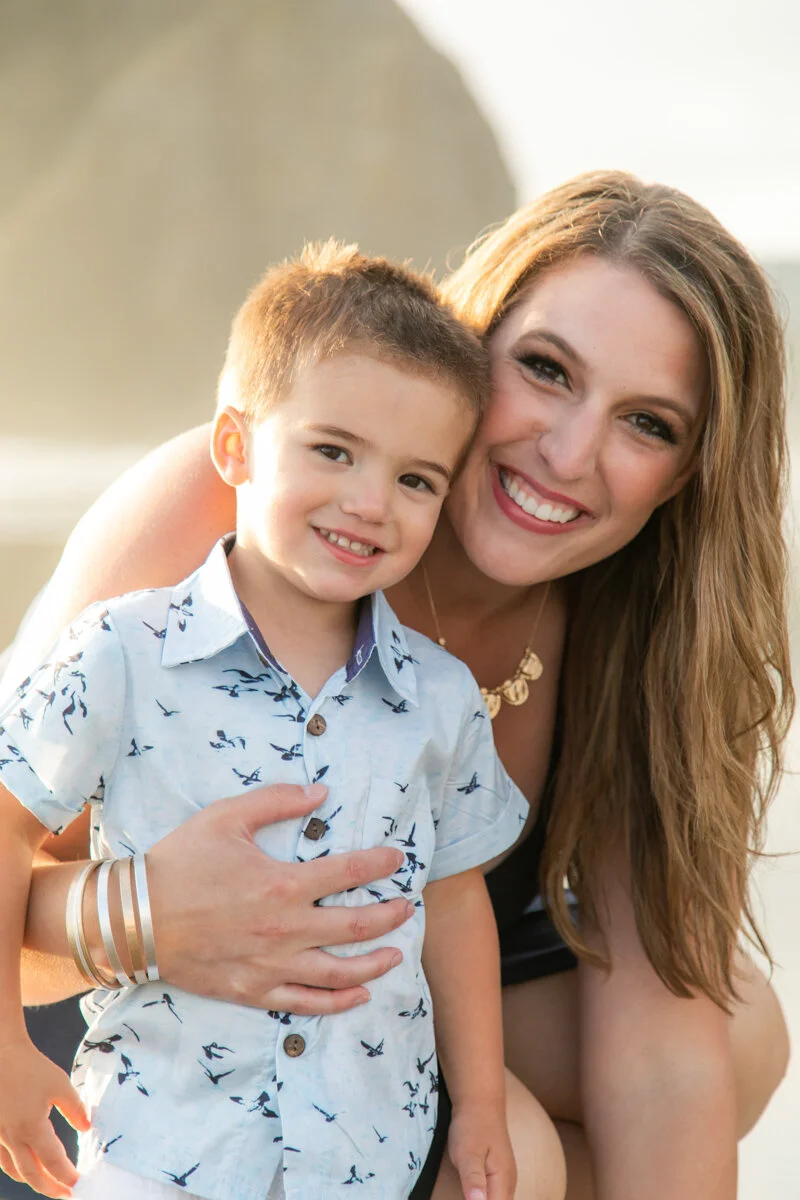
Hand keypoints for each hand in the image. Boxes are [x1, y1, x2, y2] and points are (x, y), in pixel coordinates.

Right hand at [0, 1040, 88, 1198]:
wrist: (1, 1053)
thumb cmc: (31, 1067)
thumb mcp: (60, 1084)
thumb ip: (75, 1109)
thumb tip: (87, 1128)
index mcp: (32, 1127)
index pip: (53, 1161)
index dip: (67, 1175)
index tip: (79, 1182)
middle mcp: (13, 1137)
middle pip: (32, 1174)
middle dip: (50, 1187)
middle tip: (66, 1194)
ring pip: (14, 1170)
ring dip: (32, 1180)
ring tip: (48, 1184)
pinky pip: (2, 1159)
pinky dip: (15, 1169)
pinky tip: (24, 1167)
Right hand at [146, 783, 412, 1012]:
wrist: (135, 918)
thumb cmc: (180, 863)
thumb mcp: (226, 817)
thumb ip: (277, 800)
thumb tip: (321, 792)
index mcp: (282, 884)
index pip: (349, 872)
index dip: (380, 863)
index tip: (397, 858)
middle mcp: (285, 930)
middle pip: (356, 927)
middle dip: (389, 916)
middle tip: (407, 908)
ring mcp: (271, 967)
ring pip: (339, 974)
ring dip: (375, 964)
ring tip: (395, 954)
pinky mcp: (254, 992)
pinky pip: (306, 1004)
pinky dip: (338, 1003)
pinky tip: (358, 995)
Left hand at [447, 1103, 515, 1199]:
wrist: (479, 1101)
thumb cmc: (472, 1126)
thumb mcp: (467, 1153)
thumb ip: (473, 1179)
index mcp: (503, 1180)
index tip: (469, 1196)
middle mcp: (509, 1182)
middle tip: (466, 1192)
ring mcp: (506, 1177)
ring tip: (469, 1192)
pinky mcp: (500, 1172)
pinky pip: (496, 1194)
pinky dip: (487, 1197)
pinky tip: (475, 1194)